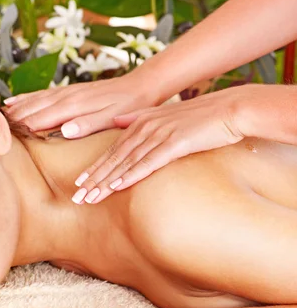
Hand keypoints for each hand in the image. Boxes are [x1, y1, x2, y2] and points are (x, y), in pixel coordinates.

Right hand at [4, 73, 156, 136]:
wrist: (139, 86)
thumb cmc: (126, 106)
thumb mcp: (110, 118)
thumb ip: (87, 124)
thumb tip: (65, 130)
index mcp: (72, 107)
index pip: (40, 119)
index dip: (21, 129)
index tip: (2, 137)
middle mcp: (65, 97)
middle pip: (31, 109)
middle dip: (11, 119)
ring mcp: (65, 92)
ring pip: (33, 100)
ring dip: (15, 108)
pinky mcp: (69, 90)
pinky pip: (41, 93)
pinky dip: (25, 97)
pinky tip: (14, 101)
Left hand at [73, 87, 245, 204]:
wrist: (230, 109)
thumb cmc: (199, 117)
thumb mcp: (164, 116)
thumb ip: (139, 119)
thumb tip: (118, 121)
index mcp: (140, 123)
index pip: (112, 150)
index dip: (95, 168)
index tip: (79, 183)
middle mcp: (144, 128)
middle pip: (114, 158)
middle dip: (94, 179)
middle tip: (77, 197)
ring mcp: (158, 135)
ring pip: (126, 163)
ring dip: (106, 182)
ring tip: (90, 198)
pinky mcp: (174, 143)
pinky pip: (148, 163)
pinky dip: (131, 175)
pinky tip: (117, 186)